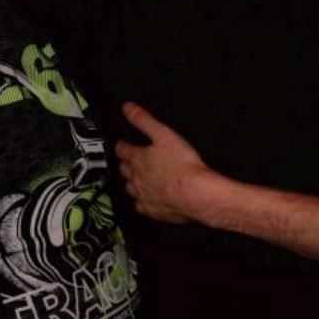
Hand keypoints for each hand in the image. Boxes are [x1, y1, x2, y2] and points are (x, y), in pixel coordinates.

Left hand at [115, 101, 215, 223]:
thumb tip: (128, 108)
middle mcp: (136, 178)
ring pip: (130, 188)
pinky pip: (140, 206)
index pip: (122, 149)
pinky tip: (146, 200)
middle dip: (125, 163)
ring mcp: (143, 195)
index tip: (123, 143)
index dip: (122, 144)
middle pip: (124, 169)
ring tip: (135, 178)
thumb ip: (144, 120)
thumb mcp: (163, 134)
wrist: (196, 194)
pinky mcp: (153, 210)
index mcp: (138, 158)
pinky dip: (141, 201)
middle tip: (128, 159)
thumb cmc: (183, 165)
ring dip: (131, 182)